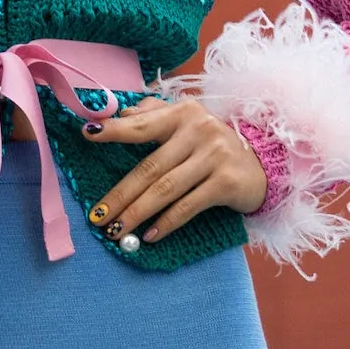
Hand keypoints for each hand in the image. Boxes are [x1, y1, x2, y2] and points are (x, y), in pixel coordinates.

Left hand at [81, 93, 268, 245]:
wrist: (262, 165)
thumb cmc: (213, 145)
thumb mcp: (188, 122)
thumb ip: (154, 114)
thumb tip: (122, 114)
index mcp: (184, 113)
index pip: (142, 124)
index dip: (114, 130)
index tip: (87, 134)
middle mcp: (199, 131)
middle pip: (149, 167)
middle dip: (119, 194)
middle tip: (97, 216)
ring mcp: (214, 157)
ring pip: (165, 189)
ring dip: (136, 213)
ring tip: (115, 230)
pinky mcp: (226, 183)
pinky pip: (188, 206)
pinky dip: (166, 223)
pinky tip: (149, 235)